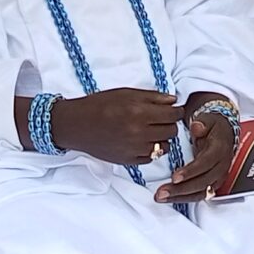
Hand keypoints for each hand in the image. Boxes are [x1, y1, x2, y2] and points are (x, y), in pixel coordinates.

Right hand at [46, 87, 183, 167]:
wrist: (77, 125)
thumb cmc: (100, 105)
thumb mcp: (126, 93)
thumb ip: (152, 97)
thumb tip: (173, 101)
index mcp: (139, 112)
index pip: (173, 115)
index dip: (176, 111)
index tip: (174, 110)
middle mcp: (139, 132)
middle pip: (171, 131)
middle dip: (170, 124)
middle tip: (161, 119)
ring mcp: (135, 148)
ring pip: (165, 146)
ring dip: (162, 138)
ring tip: (151, 131)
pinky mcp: (129, 160)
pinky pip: (152, 157)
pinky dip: (151, 149)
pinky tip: (142, 141)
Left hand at [157, 99, 240, 202]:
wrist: (224, 133)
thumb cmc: (214, 127)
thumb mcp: (209, 119)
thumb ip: (202, 123)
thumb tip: (197, 127)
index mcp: (219, 150)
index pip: (206, 163)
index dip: (191, 172)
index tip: (175, 177)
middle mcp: (221, 166)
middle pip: (203, 182)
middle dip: (181, 189)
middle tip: (162, 192)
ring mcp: (217, 177)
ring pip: (201, 192)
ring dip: (180, 197)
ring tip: (161, 197)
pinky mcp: (212, 184)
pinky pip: (199, 195)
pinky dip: (184, 198)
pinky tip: (169, 198)